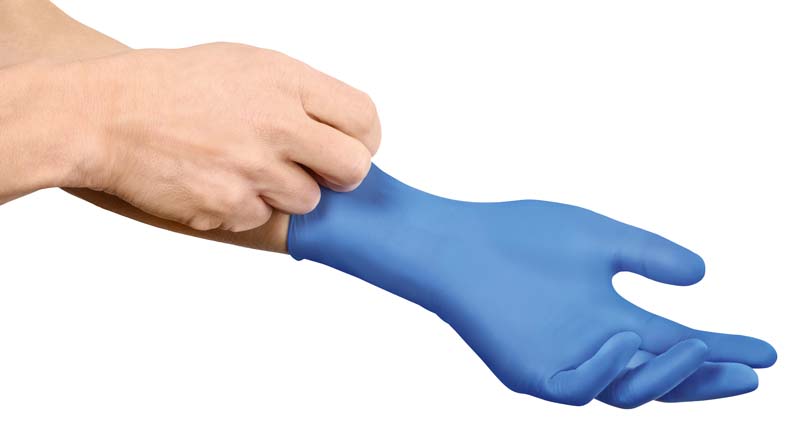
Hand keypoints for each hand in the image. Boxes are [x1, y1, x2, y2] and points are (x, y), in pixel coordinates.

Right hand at [54, 43, 379, 231]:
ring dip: (284, 192)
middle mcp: (276, 123)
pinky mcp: (228, 205)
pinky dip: (243, 207)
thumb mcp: (244, 65)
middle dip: (344, 177)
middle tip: (321, 173)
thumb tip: (339, 128)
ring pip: (308, 200)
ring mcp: (252, 168)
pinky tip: (213, 181)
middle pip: (353, 168)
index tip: (354, 148)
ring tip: (244, 168)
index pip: (363, 118)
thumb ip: (297, 95)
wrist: (102, 114)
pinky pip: (261, 217)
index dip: (365, 140)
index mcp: (285, 81)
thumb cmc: (171, 86)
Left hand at [288, 165, 776, 407]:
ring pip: (626, 391)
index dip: (722, 350)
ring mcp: (560, 365)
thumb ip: (647, 255)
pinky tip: (623, 340)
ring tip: (696, 344)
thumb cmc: (520, 237)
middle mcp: (592, 349)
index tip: (767, 351)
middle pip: (661, 379)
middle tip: (750, 370)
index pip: (677, 344)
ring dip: (665, 373)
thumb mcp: (599, 239)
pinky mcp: (527, 373)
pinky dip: (605, 370)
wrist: (454, 241)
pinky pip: (576, 387)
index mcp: (611, 320)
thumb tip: (704, 274)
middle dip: (707, 379)